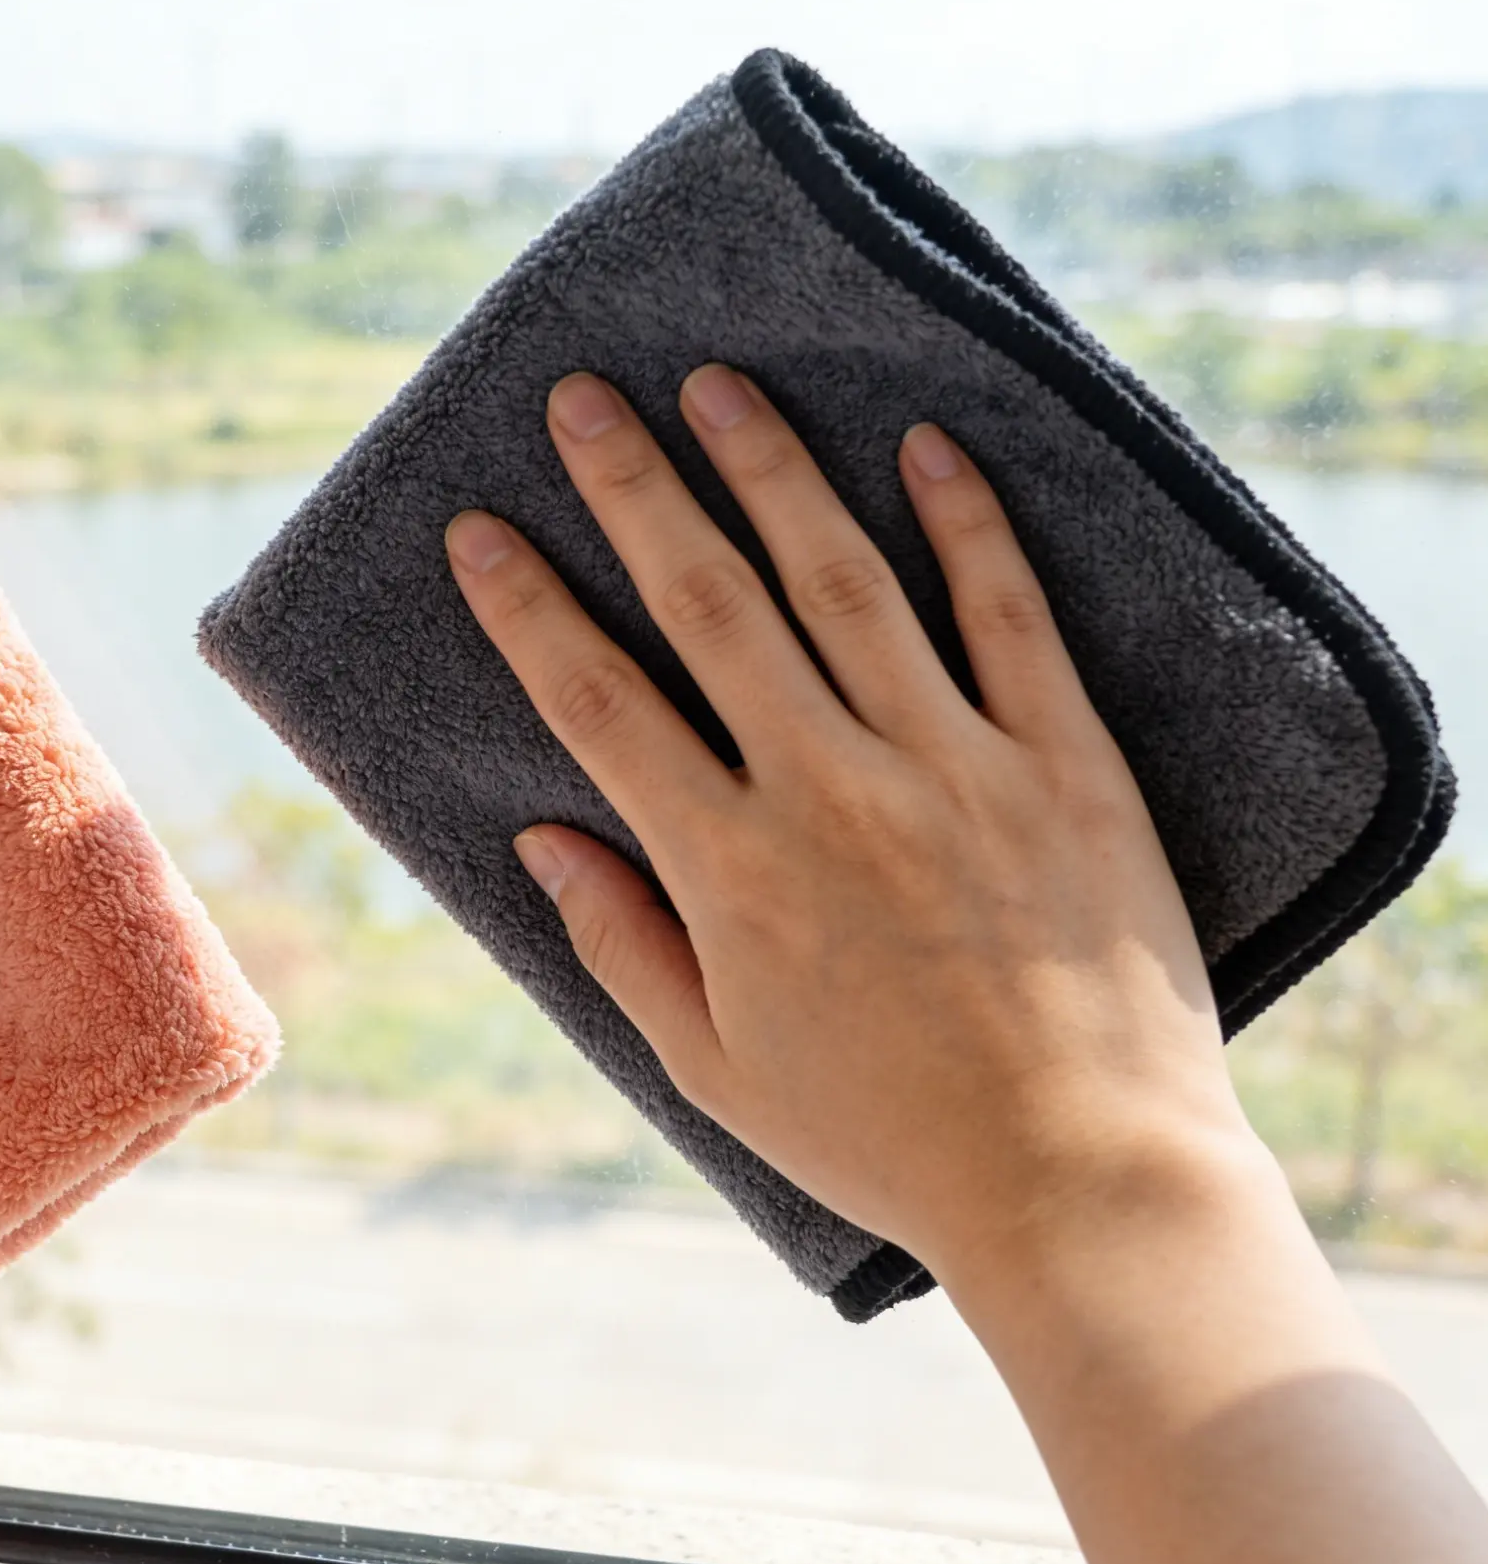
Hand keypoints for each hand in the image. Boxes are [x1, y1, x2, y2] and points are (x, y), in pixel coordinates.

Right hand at [445, 366, 1264, 1286]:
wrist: (1082, 1179)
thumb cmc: (885, 1138)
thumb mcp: (715, 1070)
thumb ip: (623, 943)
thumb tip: (540, 835)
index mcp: (728, 870)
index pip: (598, 703)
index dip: (528, 608)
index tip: (480, 530)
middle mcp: (827, 791)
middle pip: (708, 605)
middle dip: (634, 489)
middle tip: (585, 397)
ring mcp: (951, 765)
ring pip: (844, 580)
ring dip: (772, 470)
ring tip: (719, 384)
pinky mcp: (1063, 764)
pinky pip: (1007, 617)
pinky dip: (968, 523)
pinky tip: (926, 444)